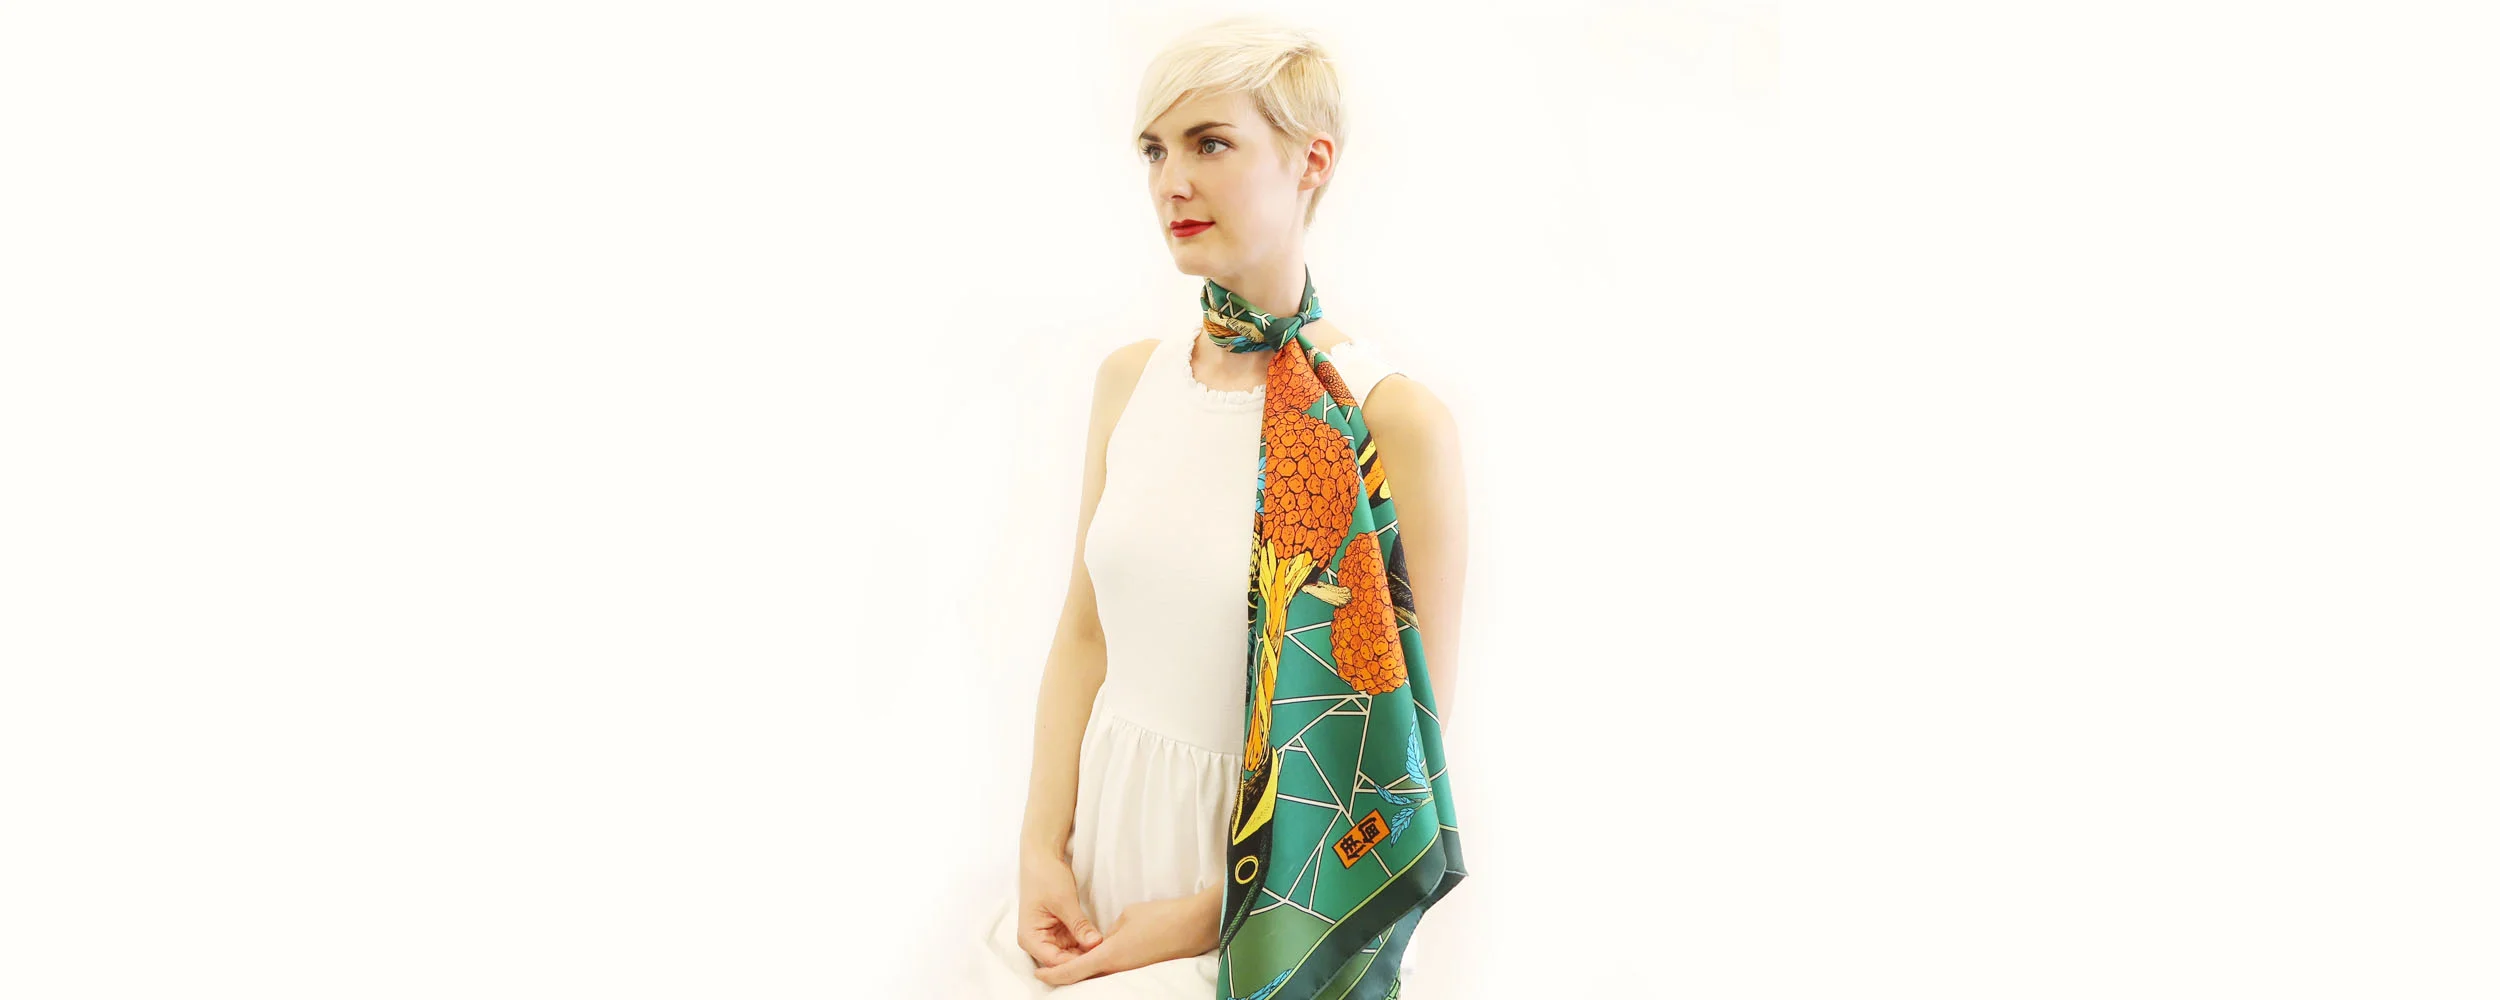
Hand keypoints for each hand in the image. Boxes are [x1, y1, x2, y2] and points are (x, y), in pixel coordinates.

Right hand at [1016, 849, 1102, 968]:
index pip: (1054, 961)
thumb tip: (1095, 945)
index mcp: (1030, 938)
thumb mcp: (1064, 901)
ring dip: (1087, 953)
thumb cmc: (1046, 877)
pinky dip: (1087, 943)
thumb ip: (1079, 925)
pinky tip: (1103, 943)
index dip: (1076, 963)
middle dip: (1083, 960)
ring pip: (1070, 954)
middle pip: (1062, 961)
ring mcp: (1049, 938)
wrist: (1042, 858)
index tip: (1099, 959)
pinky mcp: (1059, 931)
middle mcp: (1037, 942)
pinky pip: (1074, 944)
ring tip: (1108, 951)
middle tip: (1108, 957)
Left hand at [1032, 888, 1219, 985]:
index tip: (1038, 974)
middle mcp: (1118, 969)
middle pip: (1084, 976)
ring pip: (1101, 973)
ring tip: (1069, 960)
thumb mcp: (1126, 917)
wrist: (1194, 925)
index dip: (1053, 974)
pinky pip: (1116, 969)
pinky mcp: (1142, 967)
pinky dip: (1102, 965)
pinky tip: (1097, 956)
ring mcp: (1131, 970)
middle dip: (1066, 973)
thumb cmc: (1160, 917)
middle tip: (1049, 968)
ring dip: (1085, 969)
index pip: (1073, 971)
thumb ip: (1109, 932)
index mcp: (1109, 956)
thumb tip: (1105, 941)